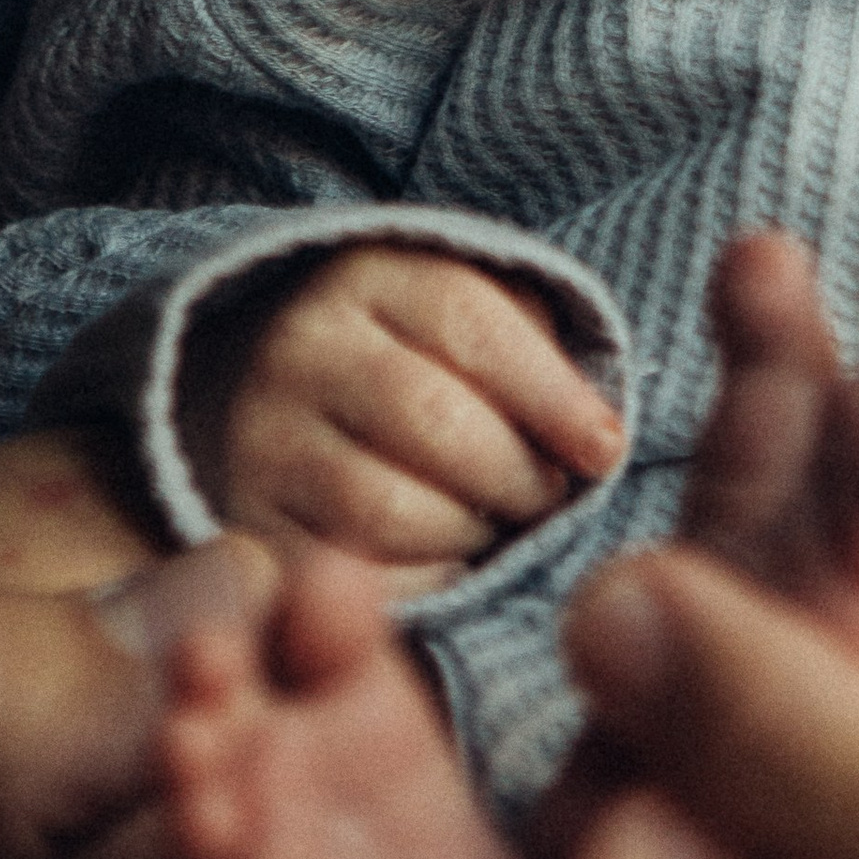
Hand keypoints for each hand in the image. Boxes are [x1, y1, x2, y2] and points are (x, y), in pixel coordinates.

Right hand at [211, 241, 623, 591]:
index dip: (552, 394)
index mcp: (365, 278)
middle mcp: (302, 350)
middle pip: (433, 420)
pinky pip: (354, 574)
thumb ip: (533, 349)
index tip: (605, 449)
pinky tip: (441, 560)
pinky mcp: (252, 525)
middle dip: (514, 472)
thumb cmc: (412, 360)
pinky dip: (421, 580)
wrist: (270, 397)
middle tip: (544, 495)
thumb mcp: (465, 318)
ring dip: (469, 532)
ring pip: (389, 507)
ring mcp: (264, 440)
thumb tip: (595, 441)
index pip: (469, 322)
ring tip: (489, 522)